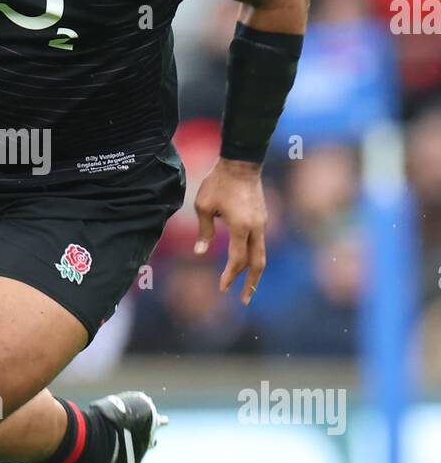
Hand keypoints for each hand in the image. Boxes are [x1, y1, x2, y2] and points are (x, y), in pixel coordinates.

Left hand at [193, 158, 266, 304]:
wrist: (241, 162)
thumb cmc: (219, 183)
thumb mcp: (204, 206)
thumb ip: (204, 231)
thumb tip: (200, 253)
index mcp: (240, 227)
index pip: (237, 260)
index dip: (230, 276)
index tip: (222, 288)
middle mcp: (255, 228)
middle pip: (257, 263)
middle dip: (251, 284)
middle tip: (244, 300)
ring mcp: (262, 223)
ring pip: (261, 255)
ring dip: (255, 273)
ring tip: (249, 288)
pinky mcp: (262, 218)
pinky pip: (260, 244)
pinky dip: (254, 258)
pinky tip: (246, 264)